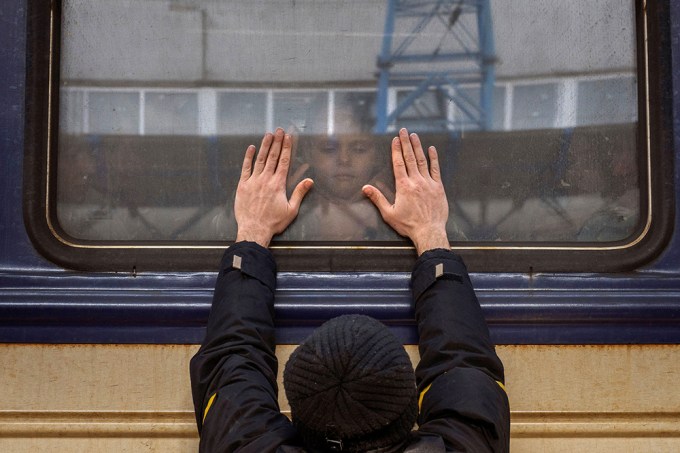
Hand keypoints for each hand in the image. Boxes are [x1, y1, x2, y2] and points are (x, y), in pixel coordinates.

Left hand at [234, 128, 313, 247]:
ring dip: (264, 146)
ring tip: (268, 134)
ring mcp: (253, 181)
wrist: (254, 230)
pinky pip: (246, 168)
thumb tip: (310, 181)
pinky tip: (251, 148)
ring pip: (260, 159)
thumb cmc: (273, 222)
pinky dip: (248, 157)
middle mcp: (266, 179)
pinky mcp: (242, 185)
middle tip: (279, 130)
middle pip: (272, 157)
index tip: (288, 137)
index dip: (286, 148)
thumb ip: (300, 193)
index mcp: (278, 184)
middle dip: (276, 142)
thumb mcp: (291, 210)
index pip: (283, 161)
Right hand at [362, 128, 449, 255]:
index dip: (396, 150)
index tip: (395, 139)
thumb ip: (377, 198)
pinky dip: (433, 158)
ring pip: (422, 160)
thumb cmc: (409, 225)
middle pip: (410, 158)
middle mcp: (416, 181)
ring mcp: (428, 183)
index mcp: (403, 186)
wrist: (429, 232)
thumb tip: (366, 188)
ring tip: (414, 136)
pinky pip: (435, 169)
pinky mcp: (438, 187)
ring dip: (418, 147)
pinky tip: (431, 149)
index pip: (398, 163)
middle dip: (406, 143)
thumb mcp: (389, 213)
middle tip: (403, 131)